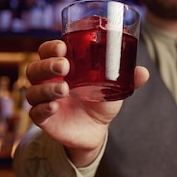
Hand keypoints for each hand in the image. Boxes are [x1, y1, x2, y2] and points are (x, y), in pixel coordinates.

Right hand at [25, 39, 148, 165]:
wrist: (95, 130)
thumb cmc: (100, 100)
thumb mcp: (114, 88)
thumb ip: (128, 78)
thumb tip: (144, 72)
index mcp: (62, 67)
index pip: (47, 51)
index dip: (51, 47)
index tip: (63, 47)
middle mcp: (49, 81)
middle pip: (35, 68)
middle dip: (48, 65)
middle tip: (65, 66)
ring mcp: (44, 100)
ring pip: (32, 90)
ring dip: (46, 88)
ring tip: (64, 89)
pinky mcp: (44, 119)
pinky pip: (35, 113)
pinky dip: (43, 109)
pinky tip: (54, 107)